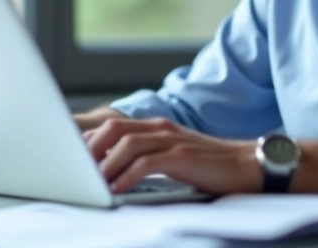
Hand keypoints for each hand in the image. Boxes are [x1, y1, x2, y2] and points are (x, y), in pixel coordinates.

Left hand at [84, 117, 261, 194]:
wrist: (248, 164)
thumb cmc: (209, 165)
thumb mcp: (172, 156)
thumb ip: (145, 157)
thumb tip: (111, 172)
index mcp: (155, 127)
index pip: (111, 126)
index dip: (87, 140)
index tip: (69, 159)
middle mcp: (160, 128)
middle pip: (112, 129)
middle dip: (89, 150)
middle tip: (74, 172)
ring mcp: (171, 140)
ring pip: (126, 144)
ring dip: (105, 165)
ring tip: (92, 184)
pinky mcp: (183, 155)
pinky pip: (147, 163)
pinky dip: (127, 176)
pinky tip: (117, 190)